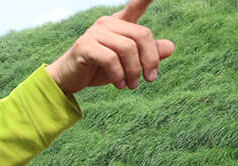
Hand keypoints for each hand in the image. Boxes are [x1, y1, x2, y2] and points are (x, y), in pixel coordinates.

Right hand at [46, 0, 174, 94]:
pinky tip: (119, 85)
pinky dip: (118, 75)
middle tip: (150, 79)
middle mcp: (107, 23)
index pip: (136, 6)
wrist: (67, 80)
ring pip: (127, 49)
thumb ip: (148, 54)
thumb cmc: (97, 69)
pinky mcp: (84, 46)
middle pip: (142, 35)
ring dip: (134, 71)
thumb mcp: (126, 63)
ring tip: (132, 86)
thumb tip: (170, 47)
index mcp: (119, 23)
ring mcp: (94, 33)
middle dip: (150, 60)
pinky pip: (111, 59)